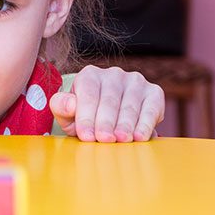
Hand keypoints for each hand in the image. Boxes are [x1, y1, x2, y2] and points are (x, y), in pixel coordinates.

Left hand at [49, 65, 164, 141]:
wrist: (108, 120)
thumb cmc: (86, 116)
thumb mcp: (67, 114)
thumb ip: (61, 107)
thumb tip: (71, 104)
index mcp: (89, 76)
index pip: (88, 95)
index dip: (86, 116)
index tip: (86, 136)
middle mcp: (113, 74)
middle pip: (109, 100)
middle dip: (106, 122)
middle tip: (104, 140)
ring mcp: (135, 82)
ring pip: (130, 105)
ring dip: (126, 124)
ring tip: (122, 140)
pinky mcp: (154, 92)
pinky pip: (151, 108)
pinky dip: (145, 123)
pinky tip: (140, 137)